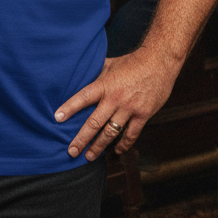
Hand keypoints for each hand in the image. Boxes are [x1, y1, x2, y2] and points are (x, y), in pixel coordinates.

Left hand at [55, 50, 174, 160]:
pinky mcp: (143, 114)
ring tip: (89, 156)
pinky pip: (131, 134)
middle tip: (71, 151)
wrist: (159, 61)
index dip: (70, 108)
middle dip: (81, 138)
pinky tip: (117, 151)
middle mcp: (115, 98)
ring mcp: (129, 108)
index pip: (83, 97)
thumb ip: (97, 74)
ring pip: (111, 132)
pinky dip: (124, 144)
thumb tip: (83, 77)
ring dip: (99, 146)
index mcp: (105, 84)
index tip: (57, 118)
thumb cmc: (133, 61)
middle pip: (94, 122)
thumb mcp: (111, 64)